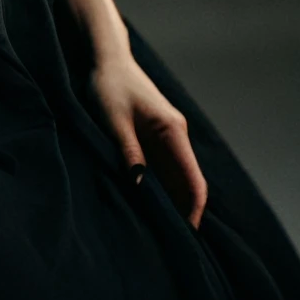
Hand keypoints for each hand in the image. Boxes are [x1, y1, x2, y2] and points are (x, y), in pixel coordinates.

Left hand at [86, 55, 207, 229]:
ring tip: (156, 228)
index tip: (183, 238)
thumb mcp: (114, 122)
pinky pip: (163, 166)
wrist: (106, 57)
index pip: (193, 181)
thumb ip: (130, 154)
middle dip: (182, 211)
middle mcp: (176, 134)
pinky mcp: (155, 133)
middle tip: (167, 242)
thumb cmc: (109, 86)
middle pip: (188, 182)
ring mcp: (167, 134)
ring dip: (170, 200)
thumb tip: (143, 189)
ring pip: (176, 176)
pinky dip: (159, 185)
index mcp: (172, 131)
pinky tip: (146, 201)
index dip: (191, 212)